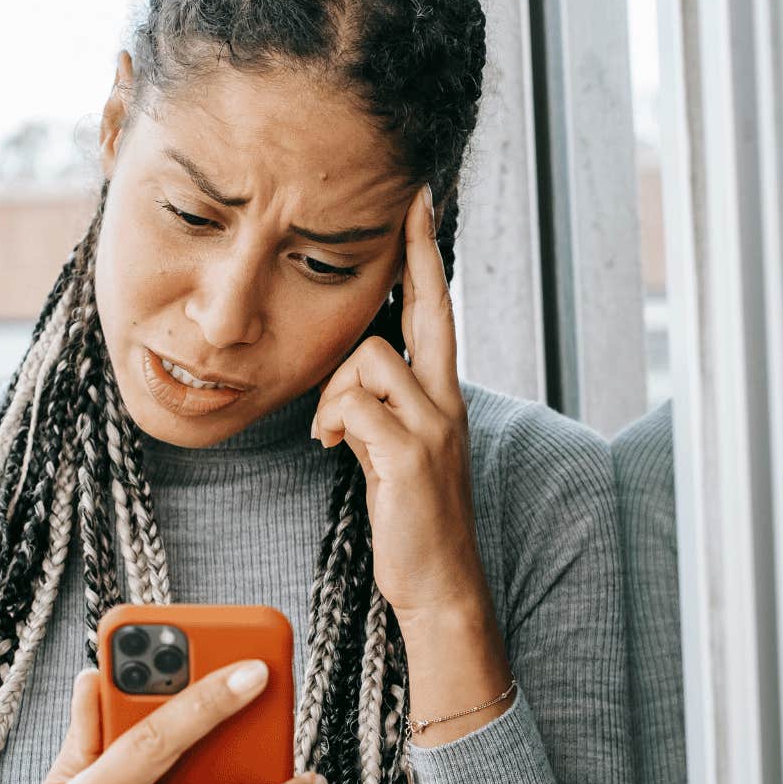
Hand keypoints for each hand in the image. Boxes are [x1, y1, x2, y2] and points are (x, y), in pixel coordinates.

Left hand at [312, 184, 488, 628]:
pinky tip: (336, 448)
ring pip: (368, 358)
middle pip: (426, 309)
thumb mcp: (400, 449)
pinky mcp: (412, 453)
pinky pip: (357, 406)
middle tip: (408, 202)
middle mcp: (448, 400)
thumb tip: (350, 377)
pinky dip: (336, 423)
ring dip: (336, 391)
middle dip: (415, 254)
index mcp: (444, 395)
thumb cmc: (412, 517)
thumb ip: (384, 406)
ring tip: (334, 433)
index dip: (426, 257)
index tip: (418, 204)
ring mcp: (434, 425)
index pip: (436, 310)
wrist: (440, 581)